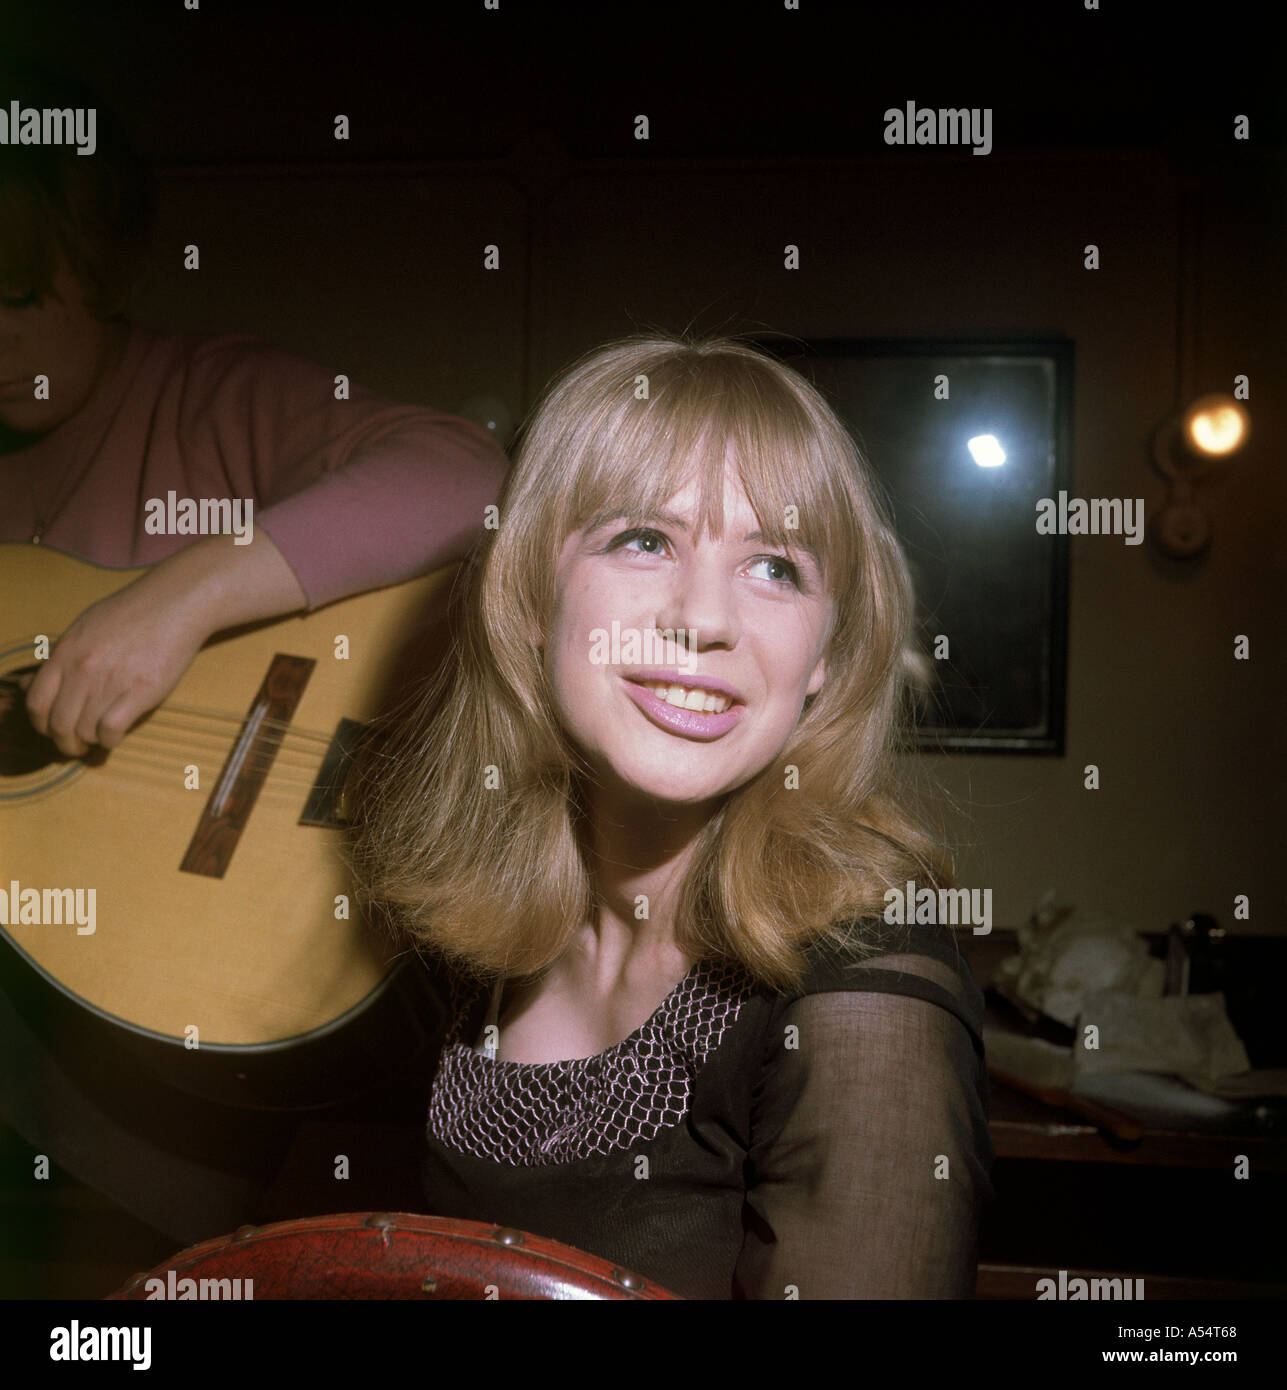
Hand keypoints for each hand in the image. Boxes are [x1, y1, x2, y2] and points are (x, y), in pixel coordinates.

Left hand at [24, 571, 213, 757]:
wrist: (173, 604)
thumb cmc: (130, 614)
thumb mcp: (84, 629)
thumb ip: (57, 659)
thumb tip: (25, 684)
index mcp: (65, 654)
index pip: (36, 703)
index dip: (40, 725)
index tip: (51, 730)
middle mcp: (82, 670)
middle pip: (59, 725)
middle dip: (65, 743)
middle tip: (77, 745)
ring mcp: (110, 682)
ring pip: (85, 732)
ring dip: (90, 742)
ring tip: (100, 738)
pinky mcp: (140, 692)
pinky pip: (111, 730)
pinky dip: (110, 740)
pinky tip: (117, 734)